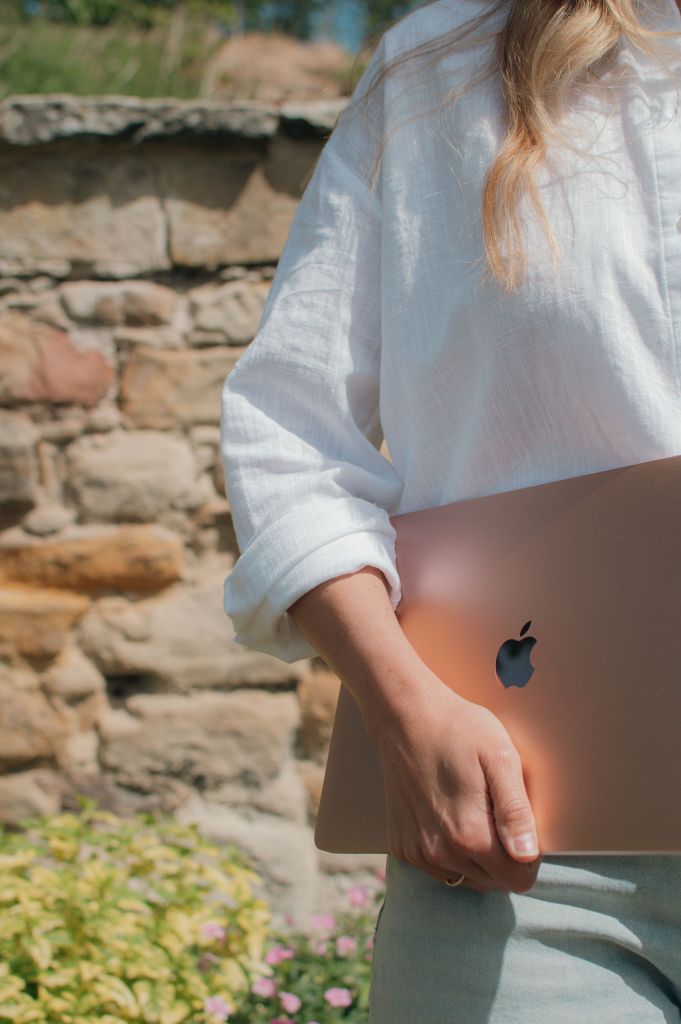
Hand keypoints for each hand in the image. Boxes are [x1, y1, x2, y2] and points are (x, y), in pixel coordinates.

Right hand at [371, 667, 542, 892]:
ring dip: (475, 857)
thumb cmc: (460, 730)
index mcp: (471, 835)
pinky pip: (438, 869)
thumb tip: (527, 855)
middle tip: (493, 808)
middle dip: (502, 855)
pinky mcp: (401, 847)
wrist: (406, 716)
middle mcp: (441, 853)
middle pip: (494, 881)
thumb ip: (515, 811)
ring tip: (470, 809)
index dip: (528, 854)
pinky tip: (446, 815)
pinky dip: (448, 851)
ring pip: (466, 878)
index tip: (518, 821)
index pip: (519, 878)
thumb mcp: (500, 758)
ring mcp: (417, 852)